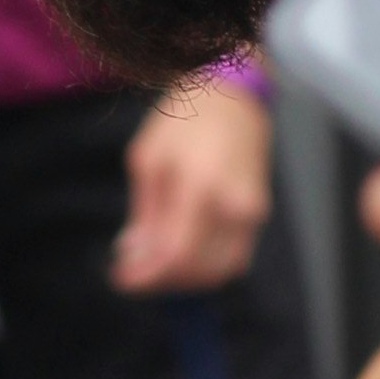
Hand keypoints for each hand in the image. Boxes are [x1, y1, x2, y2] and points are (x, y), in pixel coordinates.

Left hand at [111, 79, 270, 295]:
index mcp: (200, 186)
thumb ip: (143, 214)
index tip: (121, 280)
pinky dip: (206, 265)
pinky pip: (234, 257)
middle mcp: (233, 204)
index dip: (147, 277)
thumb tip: (133, 255)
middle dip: (163, 282)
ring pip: (221, 271)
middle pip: (201, 271)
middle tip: (134, 273)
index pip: (177, 254)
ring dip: (186, 279)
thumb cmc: (184, 120)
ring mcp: (251, 211)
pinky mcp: (258, 213)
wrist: (234, 96)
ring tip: (155, 265)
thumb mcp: (147, 160)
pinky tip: (180, 253)